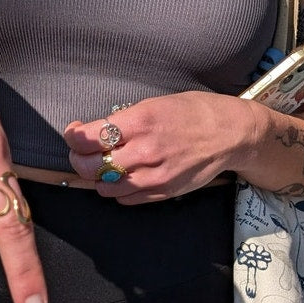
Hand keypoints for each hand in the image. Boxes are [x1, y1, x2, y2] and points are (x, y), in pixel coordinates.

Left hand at [63, 93, 237, 203]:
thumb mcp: (155, 103)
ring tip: (104, 164)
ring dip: (97, 177)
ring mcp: (154, 176)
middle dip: (78, 159)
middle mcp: (144, 151)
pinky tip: (125, 175)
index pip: (88, 138)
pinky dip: (118, 190)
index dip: (73, 136)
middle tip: (82, 151)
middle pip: (90, 167)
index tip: (74, 132)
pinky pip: (126, 199)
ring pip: (105, 187)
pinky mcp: (163, 192)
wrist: (230, 134)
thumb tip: (95, 132)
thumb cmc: (194, 112)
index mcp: (140, 121)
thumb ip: (124, 120)